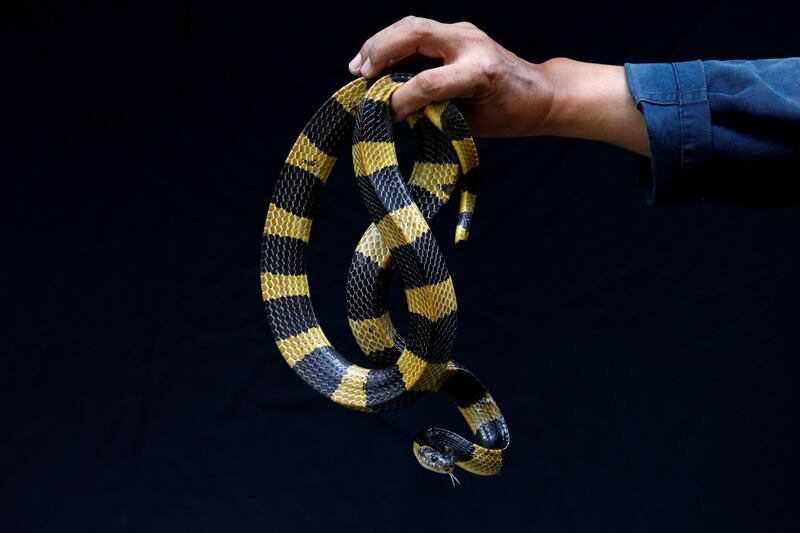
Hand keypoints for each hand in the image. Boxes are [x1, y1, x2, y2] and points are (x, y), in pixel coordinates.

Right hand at [348, 16, 649, 154]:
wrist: (539, 93)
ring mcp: (464, 32)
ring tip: (358, 66)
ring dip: (381, 43)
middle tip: (358, 74)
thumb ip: (436, 113)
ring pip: (413, 25)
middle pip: (416, 34)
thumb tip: (395, 110)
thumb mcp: (472, 124)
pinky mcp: (457, 32)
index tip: (384, 115)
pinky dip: (393, 43)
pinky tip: (374, 60)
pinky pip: (418, 30)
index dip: (401, 99)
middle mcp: (471, 44)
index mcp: (480, 72)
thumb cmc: (507, 115)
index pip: (429, 81)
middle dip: (381, 51)